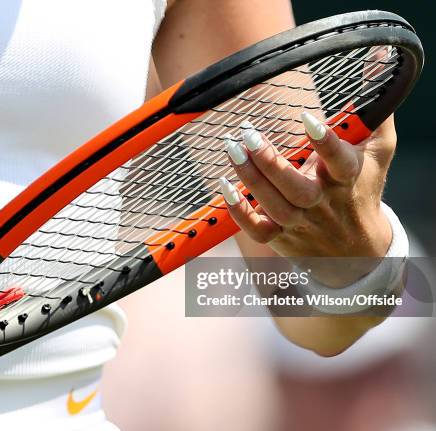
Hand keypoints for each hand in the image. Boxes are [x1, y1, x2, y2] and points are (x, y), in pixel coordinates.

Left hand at [219, 113, 395, 285]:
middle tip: (248, 134)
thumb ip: (375, 111)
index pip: (339, 162)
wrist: (358, 250)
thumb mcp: (378, 152)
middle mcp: (322, 203)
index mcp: (346, 178)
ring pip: (274, 206)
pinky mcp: (281, 238)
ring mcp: (300, 223)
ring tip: (232, 150)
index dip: (325, 142)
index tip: (307, 118)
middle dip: (271, 162)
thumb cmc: (363, 189)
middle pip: (297, 188)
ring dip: (251, 179)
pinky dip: (239, 214)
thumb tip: (377, 60)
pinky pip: (257, 231)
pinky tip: (225, 188)